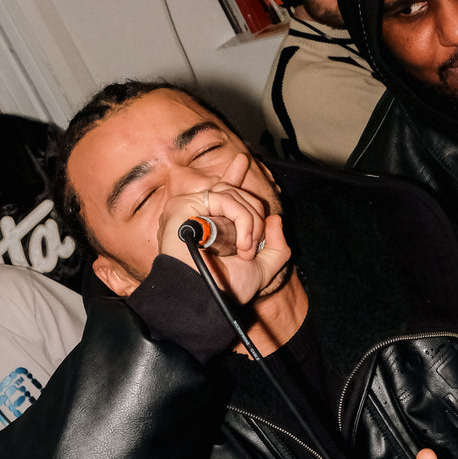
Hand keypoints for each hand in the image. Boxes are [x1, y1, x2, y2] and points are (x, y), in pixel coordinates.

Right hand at [158, 151, 290, 306]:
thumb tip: (276, 219)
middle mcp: (197, 214)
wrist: (205, 298)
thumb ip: (276, 247)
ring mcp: (187, 208)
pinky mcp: (181, 206)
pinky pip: (223, 197)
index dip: (234, 175)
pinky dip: (241, 219)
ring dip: (250, 221)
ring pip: (232, 193)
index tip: (243, 160)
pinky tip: (241, 243)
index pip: (224, 192)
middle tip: (253, 244)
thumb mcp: (262, 269)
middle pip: (235, 192)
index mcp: (210, 224)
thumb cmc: (225, 289)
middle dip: (255, 215)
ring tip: (246, 248)